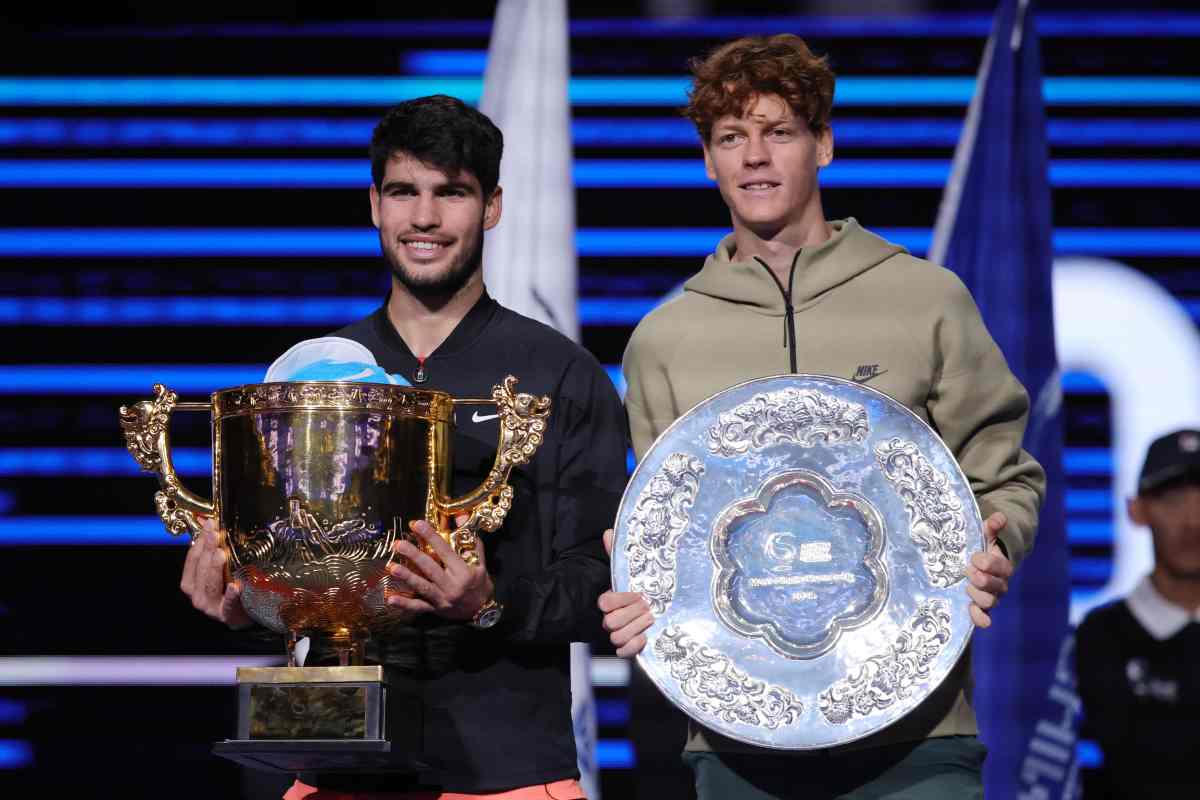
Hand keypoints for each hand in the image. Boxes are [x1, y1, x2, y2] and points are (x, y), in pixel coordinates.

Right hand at [180, 516, 251, 629]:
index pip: (193, 558)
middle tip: (217, 534)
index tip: (210, 523)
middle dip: (208, 550)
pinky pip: (228, 605)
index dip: (201, 540)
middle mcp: (197, 595)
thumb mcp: (218, 568)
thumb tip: (207, 519)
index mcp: (191, 581)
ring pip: (210, 585)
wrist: (243, 614)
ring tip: (222, 554)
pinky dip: (231, 596)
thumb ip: (210, 547)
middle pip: (201, 570)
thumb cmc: (228, 588)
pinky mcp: (227, 615)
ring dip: (215, 568)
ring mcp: (210, 606)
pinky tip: (236, 586)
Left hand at [387, 518, 493, 620]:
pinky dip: (404, 604)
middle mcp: (452, 586)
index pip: (445, 551)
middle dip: (414, 555)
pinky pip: (418, 607)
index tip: (417, 524)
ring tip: (392, 568)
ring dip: (407, 577)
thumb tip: (461, 517)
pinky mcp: (435, 609)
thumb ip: (471, 541)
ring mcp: (443, 599)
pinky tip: (390, 599)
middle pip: (431, 568)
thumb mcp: (481, 562)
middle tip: (399, 544)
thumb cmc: (481, 584)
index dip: (430, 537)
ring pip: (423, 587)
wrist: (483, 611)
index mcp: (463, 572)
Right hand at [597, 528, 653, 656]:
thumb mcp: (631, 570)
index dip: (621, 599)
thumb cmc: (642, 588)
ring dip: (636, 628)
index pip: (605, 602)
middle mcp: (612, 619)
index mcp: (611, 600)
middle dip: (632, 613)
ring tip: (651, 618)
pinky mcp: (629, 648)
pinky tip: (646, 637)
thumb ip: (618, 552)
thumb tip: (608, 532)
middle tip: (649, 606)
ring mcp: (620, 634)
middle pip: (610, 622)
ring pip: (616, 637)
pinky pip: (622, 652)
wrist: (661, 607)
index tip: (639, 593)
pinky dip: (633, 646)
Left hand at [967, 511, 1012, 627]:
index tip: (974, 557)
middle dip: (983, 580)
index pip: (1002, 567)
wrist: (973, 566)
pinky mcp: (978, 609)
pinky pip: (983, 618)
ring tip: (966, 586)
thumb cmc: (979, 550)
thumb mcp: (983, 537)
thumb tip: (999, 517)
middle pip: (998, 587)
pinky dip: (979, 618)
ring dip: (978, 595)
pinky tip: (970, 612)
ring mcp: (989, 597)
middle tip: (968, 571)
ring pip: (991, 602)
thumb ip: (991, 527)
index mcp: (1001, 567)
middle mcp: (999, 584)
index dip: (990, 563)